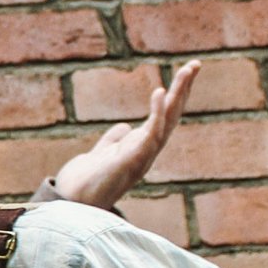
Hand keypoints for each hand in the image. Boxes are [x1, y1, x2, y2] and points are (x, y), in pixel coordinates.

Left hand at [47, 61, 199, 210]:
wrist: (72, 202)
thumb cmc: (86, 182)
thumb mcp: (101, 154)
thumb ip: (114, 140)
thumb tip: (124, 127)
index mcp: (141, 146)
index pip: (164, 117)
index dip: (174, 96)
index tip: (184, 73)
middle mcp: (148, 150)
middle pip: (172, 115)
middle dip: (184, 89)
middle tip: (196, 64)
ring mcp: (143, 155)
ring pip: (168, 120)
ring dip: (179, 94)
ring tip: (188, 70)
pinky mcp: (133, 160)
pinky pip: (151, 134)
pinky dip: (157, 113)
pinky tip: (159, 92)